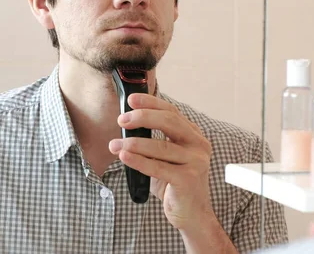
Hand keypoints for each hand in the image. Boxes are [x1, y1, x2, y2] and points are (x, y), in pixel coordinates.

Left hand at [108, 94, 214, 231]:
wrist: (191, 214)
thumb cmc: (174, 184)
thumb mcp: (165, 157)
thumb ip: (154, 141)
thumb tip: (127, 125)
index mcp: (193, 135)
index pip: (172, 112)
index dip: (151, 103)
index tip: (131, 100)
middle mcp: (198, 145)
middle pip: (170, 122)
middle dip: (142, 117)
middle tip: (122, 120)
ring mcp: (196, 161)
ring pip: (161, 146)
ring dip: (133, 143)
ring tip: (115, 144)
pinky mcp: (188, 179)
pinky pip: (158, 167)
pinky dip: (138, 161)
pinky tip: (124, 157)